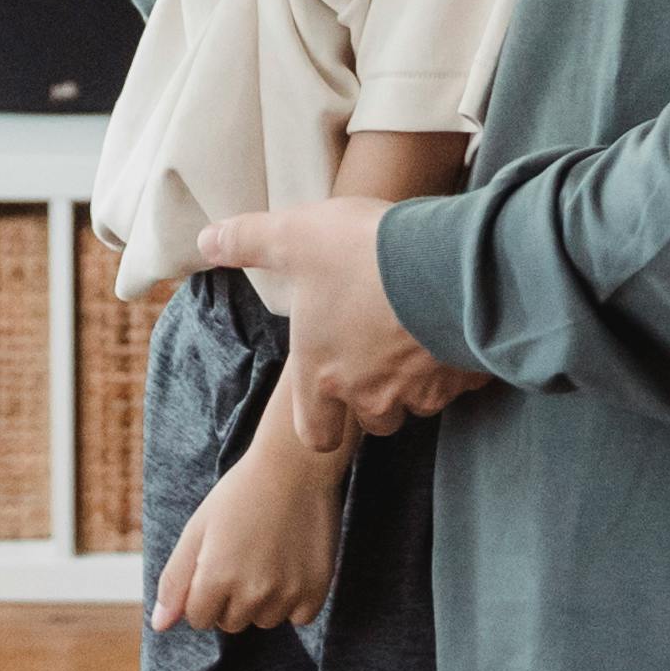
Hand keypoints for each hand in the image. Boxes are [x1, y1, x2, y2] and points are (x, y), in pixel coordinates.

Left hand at [152, 431, 342, 635]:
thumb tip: (159, 625)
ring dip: (263, 601)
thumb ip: (174, 580)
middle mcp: (251, 593)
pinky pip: (299, 617)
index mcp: (215, 578)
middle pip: (231, 624)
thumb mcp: (197, 529)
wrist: (295, 467)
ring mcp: (287, 594)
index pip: (199, 618)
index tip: (215, 564)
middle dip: (230, 599)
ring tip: (268, 557)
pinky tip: (292, 564)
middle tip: (242, 556)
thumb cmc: (240, 494)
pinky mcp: (316, 591)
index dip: (202, 593)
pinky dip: (294, 599)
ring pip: (265, 621)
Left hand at [189, 196, 491, 447]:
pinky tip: (453, 322)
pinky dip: (455, 361)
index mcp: (321, 373)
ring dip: (416, 377)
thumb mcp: (292, 237)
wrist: (444, 263)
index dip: (320, 421)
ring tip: (417, 330)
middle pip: (372, 420)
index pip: (314, 433)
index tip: (328, 398)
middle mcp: (369, 395)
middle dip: (375, 393)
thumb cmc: (360, 254)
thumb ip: (246, 242)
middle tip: (377, 348)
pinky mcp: (463, 378)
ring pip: (417, 401)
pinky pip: (459, 381)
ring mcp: (420, 392)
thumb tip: (205, 242)